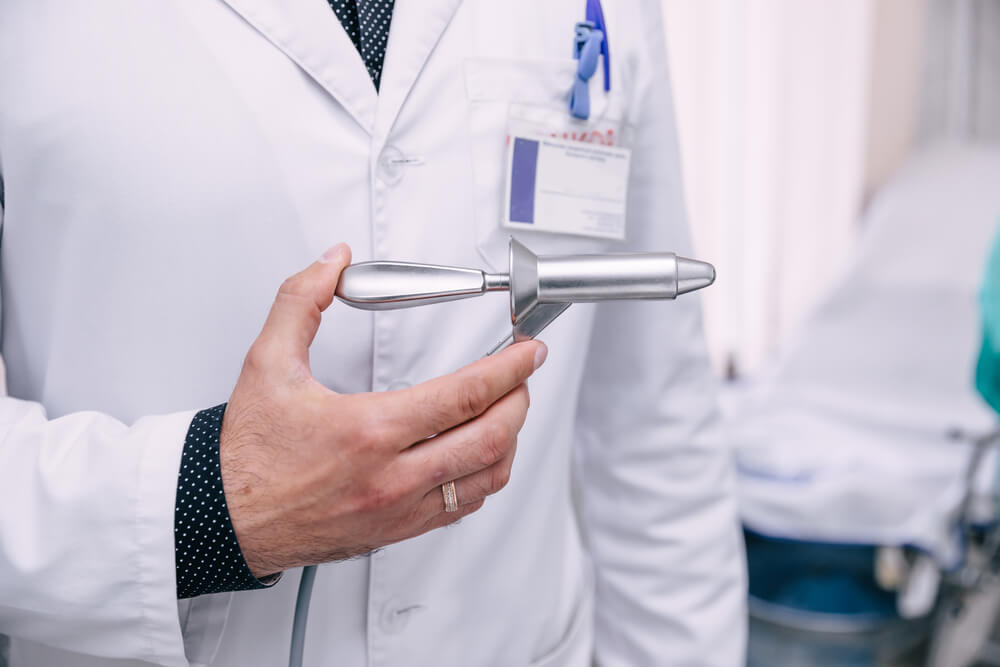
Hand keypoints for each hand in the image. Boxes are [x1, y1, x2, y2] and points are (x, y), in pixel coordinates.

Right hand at [220, 243, 546, 576]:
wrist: (223, 519)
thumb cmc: (247, 454)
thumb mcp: (267, 363)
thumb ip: (300, 302)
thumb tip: (331, 264)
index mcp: (370, 431)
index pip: (465, 396)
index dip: (509, 369)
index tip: (529, 353)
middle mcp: (393, 477)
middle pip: (492, 438)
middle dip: (520, 400)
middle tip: (523, 376)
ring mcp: (399, 510)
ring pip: (486, 479)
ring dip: (509, 442)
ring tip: (508, 412)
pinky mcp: (396, 531)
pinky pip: (462, 509)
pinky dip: (483, 478)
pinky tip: (478, 458)